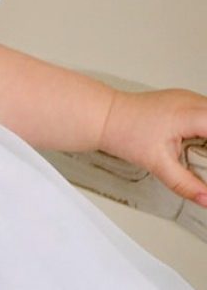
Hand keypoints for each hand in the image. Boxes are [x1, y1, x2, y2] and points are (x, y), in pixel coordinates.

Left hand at [98, 88, 206, 207]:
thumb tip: (206, 200)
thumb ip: (185, 183)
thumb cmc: (124, 132)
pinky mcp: (181, 100)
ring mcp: (187, 98)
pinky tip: (202, 144)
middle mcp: (192, 101)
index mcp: (190, 114)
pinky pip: (206, 112)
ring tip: (203, 156)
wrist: (103, 116)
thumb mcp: (157, 164)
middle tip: (205, 161)